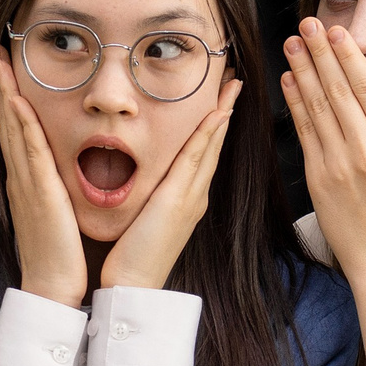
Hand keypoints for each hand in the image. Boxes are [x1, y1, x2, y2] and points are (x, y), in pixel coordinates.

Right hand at [0, 53, 88, 307]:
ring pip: (12, 129)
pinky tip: (16, 99)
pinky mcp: (38, 191)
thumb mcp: (56, 210)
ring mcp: (26, 182)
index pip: (14, 130)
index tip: (4, 69)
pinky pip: (28, 150)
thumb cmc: (59, 253)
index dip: (7, 98)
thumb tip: (61, 167)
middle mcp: (21, 176)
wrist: (53, 286)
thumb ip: (54, 186)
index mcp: (26, 180)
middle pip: (5, 122)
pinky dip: (21, 122)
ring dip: (4, 93)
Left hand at [100, 80, 240, 291]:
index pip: (202, 152)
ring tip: (232, 85)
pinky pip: (196, 159)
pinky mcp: (180, 201)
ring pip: (210, 147)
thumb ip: (149, 197)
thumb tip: (145, 179)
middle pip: (214, 145)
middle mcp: (194, 195)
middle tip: (233, 80)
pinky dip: (208, 135)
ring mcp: (191, 197)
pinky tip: (217, 113)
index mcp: (186, 198)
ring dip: (222, 113)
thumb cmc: (132, 256)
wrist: (134, 285)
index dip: (213, 124)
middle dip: (225, 110)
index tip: (218, 97)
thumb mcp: (143, 217)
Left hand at [280, 20, 365, 286]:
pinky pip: (304, 132)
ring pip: (317, 107)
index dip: (350, 58)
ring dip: (302, 71)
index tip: (338, 32)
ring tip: (292, 43)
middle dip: (321, 54)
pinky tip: (288, 80)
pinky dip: (295, 104)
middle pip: (338, 91)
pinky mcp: (318, 178)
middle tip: (307, 24)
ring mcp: (338, 164)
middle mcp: (365, 150)